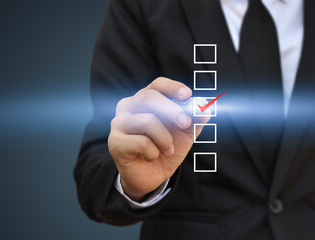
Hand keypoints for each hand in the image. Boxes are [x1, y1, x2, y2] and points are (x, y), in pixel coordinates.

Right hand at [108, 77, 209, 200]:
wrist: (151, 176)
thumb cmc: (165, 149)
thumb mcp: (185, 133)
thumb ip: (194, 118)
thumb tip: (205, 107)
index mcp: (144, 99)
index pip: (157, 85)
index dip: (173, 88)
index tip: (187, 95)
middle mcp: (128, 107)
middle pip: (148, 98)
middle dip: (172, 111)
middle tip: (185, 124)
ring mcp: (119, 123)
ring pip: (147, 121)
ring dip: (165, 139)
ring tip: (168, 150)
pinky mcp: (115, 142)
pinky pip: (141, 142)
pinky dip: (153, 152)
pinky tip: (151, 157)